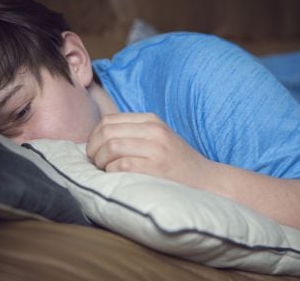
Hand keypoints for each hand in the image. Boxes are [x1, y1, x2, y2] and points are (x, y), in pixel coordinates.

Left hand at [86, 113, 209, 186]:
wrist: (207, 179)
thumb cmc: (178, 162)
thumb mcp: (159, 138)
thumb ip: (134, 133)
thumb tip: (98, 138)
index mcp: (152, 120)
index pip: (109, 120)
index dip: (93, 135)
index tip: (93, 149)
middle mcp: (154, 130)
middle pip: (106, 131)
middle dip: (92, 148)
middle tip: (94, 161)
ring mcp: (156, 149)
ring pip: (111, 146)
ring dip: (100, 160)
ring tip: (103, 170)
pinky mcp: (156, 168)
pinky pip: (121, 165)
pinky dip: (111, 172)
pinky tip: (115, 177)